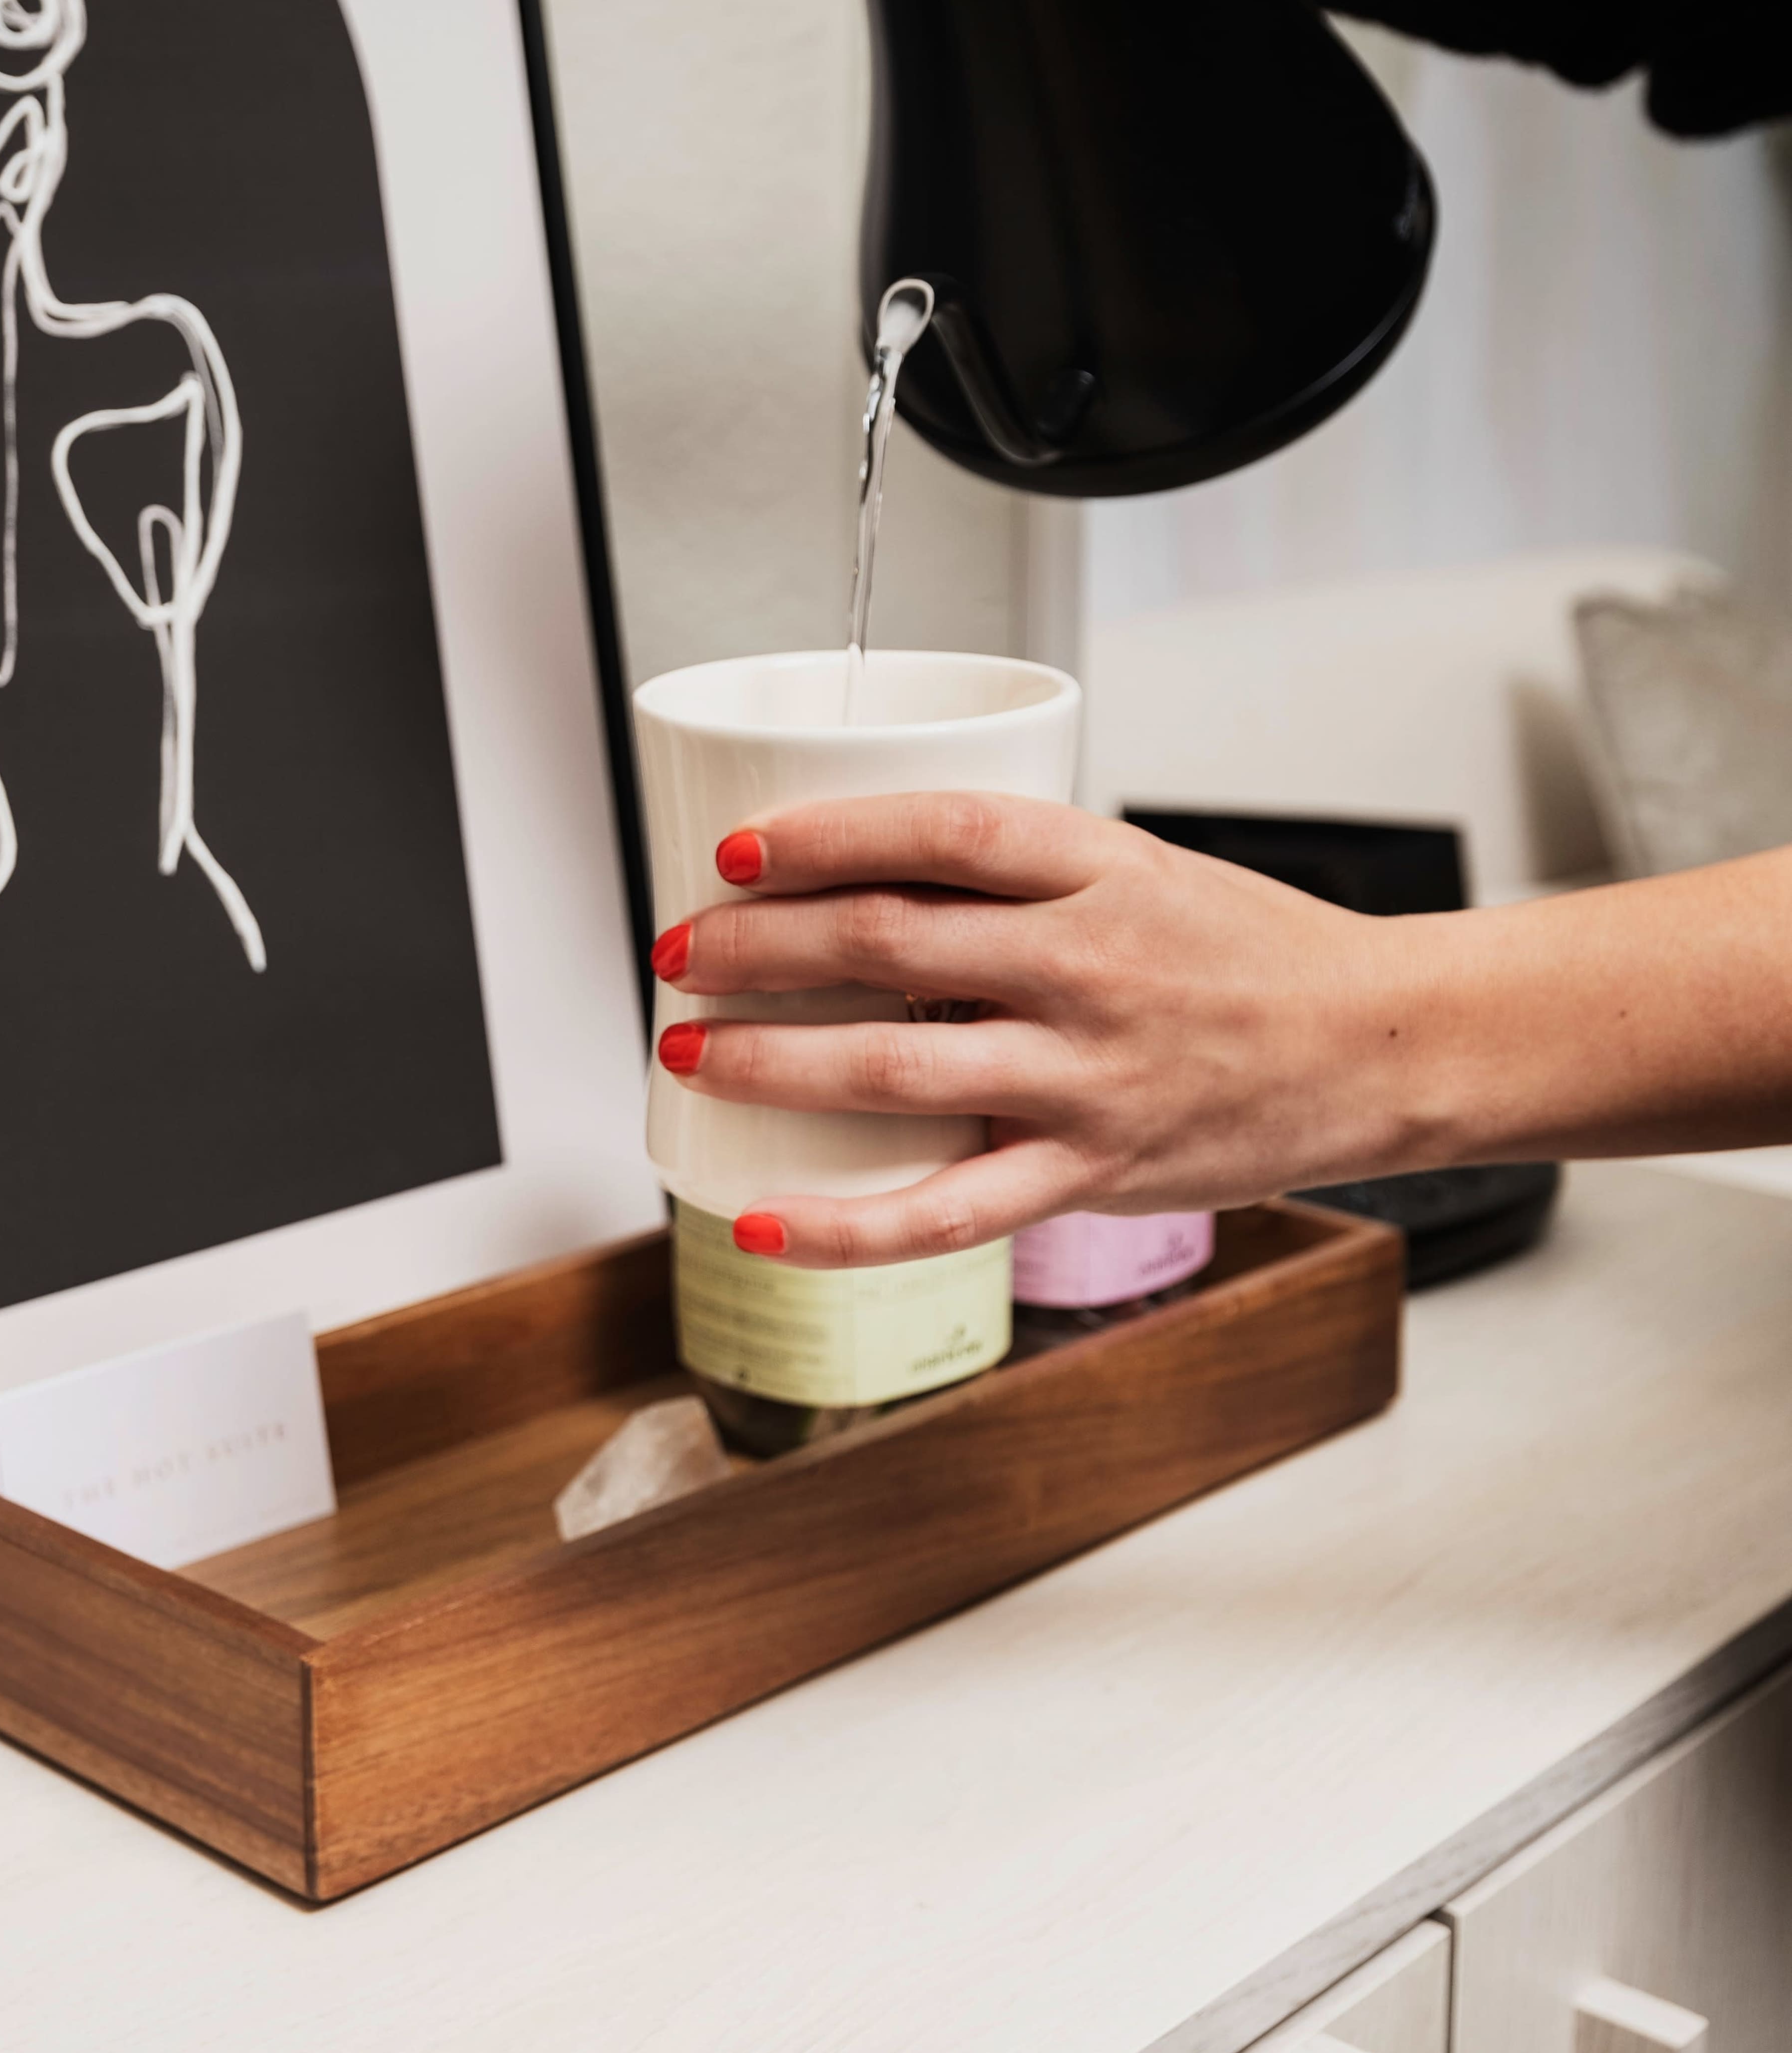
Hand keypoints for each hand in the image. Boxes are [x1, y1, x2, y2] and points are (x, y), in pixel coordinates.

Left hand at [652, 793, 1434, 1267]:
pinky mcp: (1091, 1170)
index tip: (738, 848)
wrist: (1373, 1045)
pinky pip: (946, 1210)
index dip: (823, 833)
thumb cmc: (1249, 951)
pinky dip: (844, 1224)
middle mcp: (1088, 966)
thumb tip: (872, 873)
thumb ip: (1021, 875)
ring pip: (891, 1066)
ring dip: (768, 1058)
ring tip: (687, 1051)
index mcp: (1100, 868)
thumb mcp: (1141, 870)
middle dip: (756, 946)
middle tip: (679, 949)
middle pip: (886, 940)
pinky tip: (763, 1216)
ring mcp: (1088, 1075)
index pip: (937, 828)